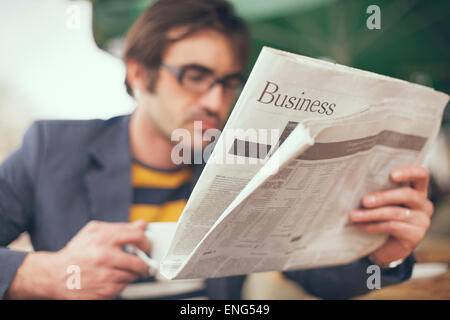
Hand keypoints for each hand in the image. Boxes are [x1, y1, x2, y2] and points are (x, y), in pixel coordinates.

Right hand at [6, 220, 150, 298]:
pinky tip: (109, 279)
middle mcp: (105, 258)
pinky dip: (119, 284)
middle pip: (139, 263)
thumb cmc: (75, 253)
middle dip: (144, 265)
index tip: (146, 246)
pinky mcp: (103, 293)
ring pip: (131, 277)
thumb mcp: (94, 231)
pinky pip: (122, 289)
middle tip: (142, 265)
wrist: (54, 276)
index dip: (146, 242)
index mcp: (104, 239)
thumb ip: (120, 227)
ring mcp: (104, 277)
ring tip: (118, 270)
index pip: (137, 237)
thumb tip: (141, 224)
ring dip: (129, 274)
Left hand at [349, 165, 432, 264]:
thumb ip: (377, 190)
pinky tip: (361, 226)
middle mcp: (423, 204)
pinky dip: (373, 226)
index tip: (392, 175)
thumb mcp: (380, 201)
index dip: (409, 173)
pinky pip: (393, 227)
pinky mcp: (416, 235)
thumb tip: (357, 182)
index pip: (421, 175)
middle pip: (407, 195)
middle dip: (382, 197)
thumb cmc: (379, 217)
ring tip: (354, 216)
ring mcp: (422, 220)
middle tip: (364, 201)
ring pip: (395, 213)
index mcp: (416, 189)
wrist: (383, 246)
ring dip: (371, 214)